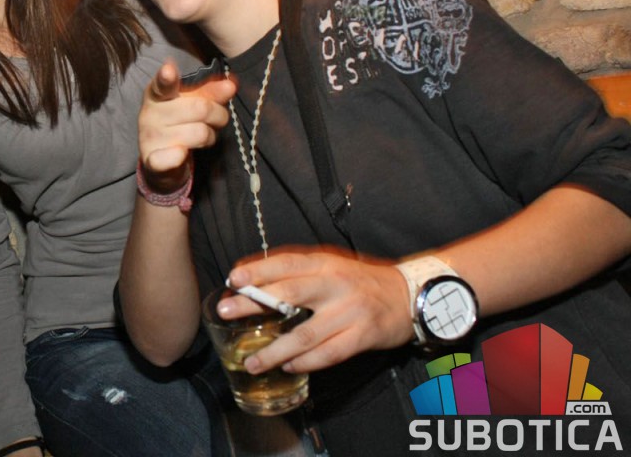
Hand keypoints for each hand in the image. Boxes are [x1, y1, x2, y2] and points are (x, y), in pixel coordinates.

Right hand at [138, 59, 234, 182]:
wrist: (160, 163)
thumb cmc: (179, 125)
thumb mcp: (193, 104)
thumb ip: (210, 92)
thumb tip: (230, 85)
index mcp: (157, 94)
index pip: (162, 85)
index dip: (166, 77)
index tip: (169, 69)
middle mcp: (150, 114)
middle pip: (200, 108)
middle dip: (218, 115)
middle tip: (217, 120)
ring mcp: (150, 138)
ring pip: (199, 133)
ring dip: (210, 137)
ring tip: (203, 138)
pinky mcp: (153, 161)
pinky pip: (174, 156)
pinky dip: (180, 156)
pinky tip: (181, 153)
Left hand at [217, 247, 411, 374]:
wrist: (408, 295)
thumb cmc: (359, 281)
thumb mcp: (330, 266)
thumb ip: (297, 272)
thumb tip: (251, 280)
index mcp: (324, 264)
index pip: (285, 264)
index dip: (257, 270)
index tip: (232, 278)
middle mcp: (335, 285)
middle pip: (288, 294)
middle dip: (253, 304)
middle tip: (224, 312)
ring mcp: (349, 312)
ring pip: (305, 334)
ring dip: (274, 350)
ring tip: (251, 361)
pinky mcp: (362, 336)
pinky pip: (328, 354)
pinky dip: (305, 363)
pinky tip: (288, 367)